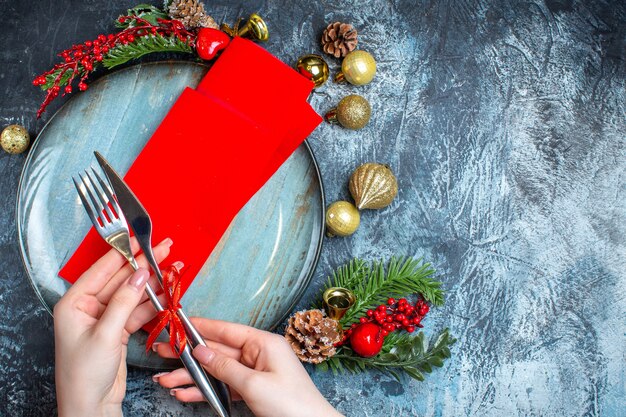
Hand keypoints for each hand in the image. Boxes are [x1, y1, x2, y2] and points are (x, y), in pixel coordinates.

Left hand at [54, 238, 172, 416]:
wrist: (90, 406)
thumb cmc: (84, 374)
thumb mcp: (105, 334)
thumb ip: (124, 302)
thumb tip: (140, 275)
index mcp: (74, 303)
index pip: (101, 270)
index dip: (123, 253)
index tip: (140, 239)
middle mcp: (88, 307)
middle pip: (120, 279)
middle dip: (143, 265)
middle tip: (164, 249)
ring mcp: (105, 318)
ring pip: (132, 293)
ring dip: (152, 284)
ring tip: (172, 271)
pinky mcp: (118, 330)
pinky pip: (137, 310)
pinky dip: (152, 303)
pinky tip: (166, 294)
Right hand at [153, 318, 342, 416]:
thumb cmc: (292, 404)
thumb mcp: (254, 384)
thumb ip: (224, 367)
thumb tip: (201, 351)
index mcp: (264, 343)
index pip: (226, 330)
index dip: (201, 327)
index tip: (179, 323)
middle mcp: (259, 354)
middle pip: (217, 351)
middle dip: (189, 355)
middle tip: (163, 351)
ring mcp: (256, 372)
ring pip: (217, 371)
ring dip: (192, 377)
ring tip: (166, 380)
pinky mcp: (253, 390)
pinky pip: (224, 386)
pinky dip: (205, 390)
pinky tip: (185, 393)